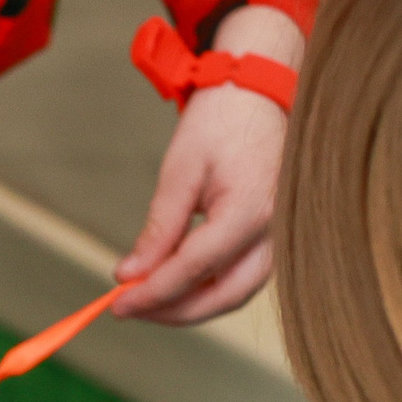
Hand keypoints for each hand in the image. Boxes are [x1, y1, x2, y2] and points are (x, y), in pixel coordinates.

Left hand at [113, 3, 303, 326]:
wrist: (261, 91)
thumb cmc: (221, 121)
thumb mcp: (180, 171)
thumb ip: (158, 229)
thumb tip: (130, 275)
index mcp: (251, 210)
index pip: (194, 269)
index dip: (153, 292)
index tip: (118, 304)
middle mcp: (276, 232)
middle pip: (222, 297)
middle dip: (173, 311)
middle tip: (130, 309)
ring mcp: (283, 236)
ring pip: (236, 293)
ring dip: (190, 304)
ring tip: (147, 298)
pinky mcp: (277, 236)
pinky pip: (243, 275)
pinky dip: (208, 286)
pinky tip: (175, 281)